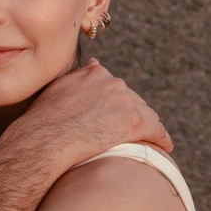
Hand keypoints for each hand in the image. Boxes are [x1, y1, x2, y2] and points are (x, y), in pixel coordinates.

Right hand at [15, 60, 170, 166]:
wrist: (45, 140)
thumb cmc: (45, 120)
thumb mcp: (58, 88)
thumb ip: (79, 75)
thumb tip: (94, 62)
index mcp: (96, 73)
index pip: (116, 87)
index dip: (118, 103)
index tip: (117, 115)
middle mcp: (114, 83)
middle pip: (133, 100)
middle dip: (133, 115)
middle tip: (132, 133)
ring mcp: (125, 102)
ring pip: (148, 115)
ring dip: (149, 127)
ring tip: (151, 140)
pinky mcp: (134, 123)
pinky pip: (157, 131)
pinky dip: (162, 140)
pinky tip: (165, 148)